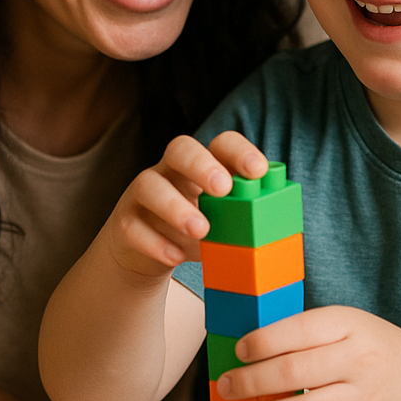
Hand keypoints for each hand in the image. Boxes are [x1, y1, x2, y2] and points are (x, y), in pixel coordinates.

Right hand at [101, 131, 268, 278]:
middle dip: (202, 165)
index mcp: (202, 166)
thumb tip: (276, 228)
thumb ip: (245, 220)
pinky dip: (154, 242)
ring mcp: (142, 194)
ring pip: (148, 185)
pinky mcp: (124, 222)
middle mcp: (170, 171)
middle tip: (222, 188)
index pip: (220, 143)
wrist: (145, 254)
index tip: (258, 171)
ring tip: (201, 230)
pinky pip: (131, 226)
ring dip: (175, 206)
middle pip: (179, 149)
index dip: (239, 152)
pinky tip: (175, 257)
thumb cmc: (196, 232)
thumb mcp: (223, 224)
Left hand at [217, 305, 400, 400]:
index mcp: (349, 325)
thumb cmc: (374, 349)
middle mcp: (358, 361)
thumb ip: (306, 333)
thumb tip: (250, 349)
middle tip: (227, 385)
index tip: (239, 351)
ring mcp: (363, 400)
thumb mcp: (347, 324)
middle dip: (250, 381)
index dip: (260, 342)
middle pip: (293, 374)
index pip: (296, 331)